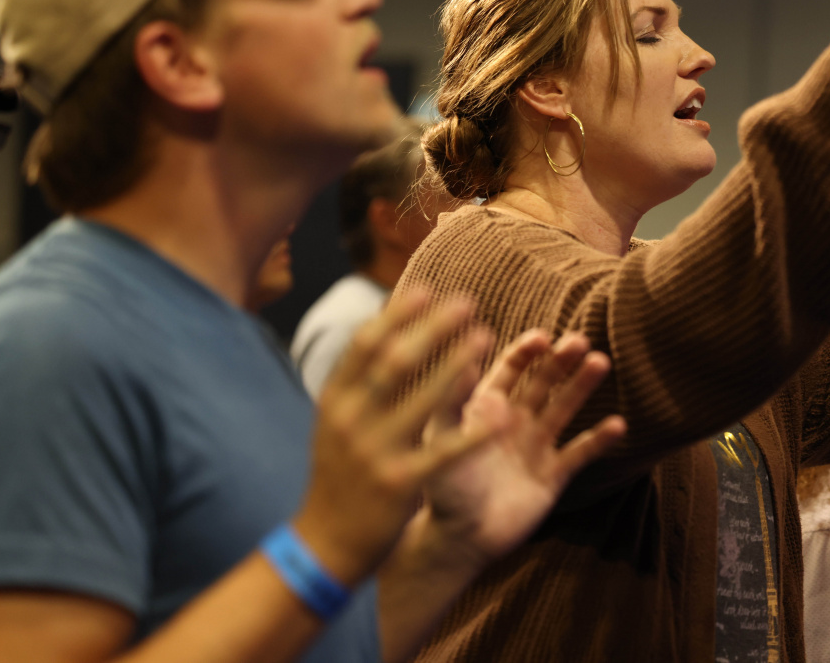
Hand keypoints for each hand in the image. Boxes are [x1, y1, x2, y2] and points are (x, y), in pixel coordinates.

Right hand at [294, 288, 499, 586]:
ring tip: (486, 335)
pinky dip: (475, 431)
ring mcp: (375, 452)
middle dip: (432, 327)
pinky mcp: (401, 484)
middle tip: (467, 301)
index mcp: (335, 400)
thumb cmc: (341, 473)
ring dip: (457, 363)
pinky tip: (502, 412)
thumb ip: (358, 379)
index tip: (427, 287)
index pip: (365, 344)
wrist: (327, 541)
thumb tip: (384, 321)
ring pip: (422, 399)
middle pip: (395, 361)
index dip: (397, 313)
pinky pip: (445, 452)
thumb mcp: (336, 421)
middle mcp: (351, 421)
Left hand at [413, 329, 626, 567]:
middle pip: (543, 382)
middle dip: (561, 361)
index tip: (542, 338)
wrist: (461, 540)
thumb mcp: (442, 438)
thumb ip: (453, 398)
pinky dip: (599, 440)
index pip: (511, 368)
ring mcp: (536, 447)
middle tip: (580, 341)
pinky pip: (580, 453)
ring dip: (582, 386)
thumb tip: (462, 355)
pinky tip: (619, 425)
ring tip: (600, 362)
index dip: (527, 351)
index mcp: (486, 407)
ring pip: (564, 408)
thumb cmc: (443, 488)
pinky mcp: (553, 476)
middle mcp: (514, 421)